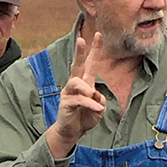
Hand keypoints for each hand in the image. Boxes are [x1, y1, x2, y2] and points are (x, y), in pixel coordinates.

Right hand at [46, 34, 106, 157]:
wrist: (72, 132)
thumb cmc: (85, 117)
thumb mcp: (99, 108)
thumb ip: (100, 99)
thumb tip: (95, 93)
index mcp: (85, 83)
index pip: (90, 63)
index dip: (94, 50)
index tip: (98, 35)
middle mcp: (75, 84)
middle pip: (76, 65)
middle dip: (79, 52)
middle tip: (81, 40)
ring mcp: (69, 93)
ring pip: (76, 81)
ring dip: (87, 89)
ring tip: (93, 98)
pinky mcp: (66, 103)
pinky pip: (79, 99)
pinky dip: (90, 104)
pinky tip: (97, 108)